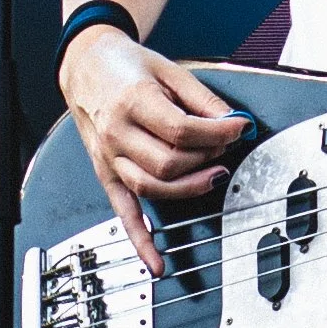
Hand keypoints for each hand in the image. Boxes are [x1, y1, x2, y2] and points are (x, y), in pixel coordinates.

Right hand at [59, 25, 247, 273]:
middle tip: (225, 146)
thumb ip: (201, 98)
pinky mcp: (106, 175)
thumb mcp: (168, 70)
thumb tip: (231, 121)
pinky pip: (124, 213)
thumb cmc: (126, 66)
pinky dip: (140, 240)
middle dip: (206, 157)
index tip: (239, 128)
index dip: (217, 133)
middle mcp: (117, 133)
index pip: (181, 130)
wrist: (86, 65)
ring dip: (189, 187)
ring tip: (213, 175)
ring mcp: (109, 158)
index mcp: (133, 101)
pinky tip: (156, 261)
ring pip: (152, 187)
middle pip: (169, 162)